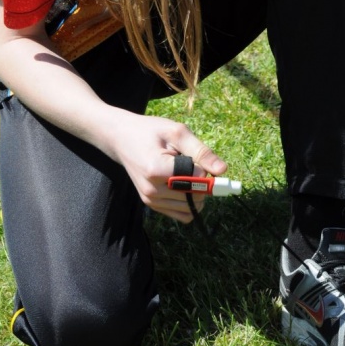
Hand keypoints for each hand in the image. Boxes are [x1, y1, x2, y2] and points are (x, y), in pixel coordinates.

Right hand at [108, 111, 227, 223]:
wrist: (121, 138)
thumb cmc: (149, 131)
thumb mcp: (177, 132)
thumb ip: (201, 151)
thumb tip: (223, 171)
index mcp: (156, 170)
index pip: (196, 180)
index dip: (203, 168)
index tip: (196, 155)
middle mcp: (152, 191)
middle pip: (196, 197)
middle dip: (202, 181)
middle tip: (188, 161)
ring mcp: (151, 201)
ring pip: (191, 208)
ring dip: (196, 192)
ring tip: (181, 171)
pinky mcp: (152, 205)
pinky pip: (182, 214)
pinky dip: (189, 202)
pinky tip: (181, 183)